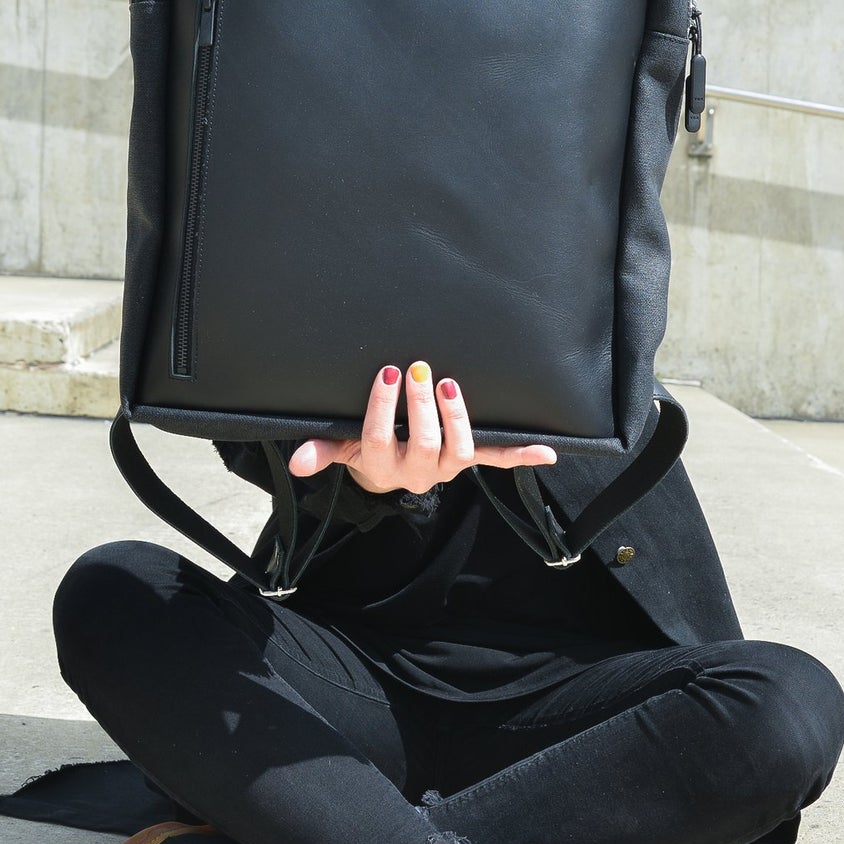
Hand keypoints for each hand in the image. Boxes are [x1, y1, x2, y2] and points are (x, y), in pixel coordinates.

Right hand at [287, 361, 557, 494]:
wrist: (388, 473)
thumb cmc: (364, 447)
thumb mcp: (340, 448)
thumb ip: (322, 450)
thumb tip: (298, 463)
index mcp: (381, 464)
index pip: (379, 436)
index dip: (383, 407)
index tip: (386, 374)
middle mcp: (416, 471)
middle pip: (423, 442)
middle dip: (421, 407)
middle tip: (418, 370)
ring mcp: (445, 466)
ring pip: (459, 450)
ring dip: (458, 418)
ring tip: (450, 386)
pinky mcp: (466, 459)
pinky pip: (495, 460)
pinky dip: (520, 456)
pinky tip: (545, 451)